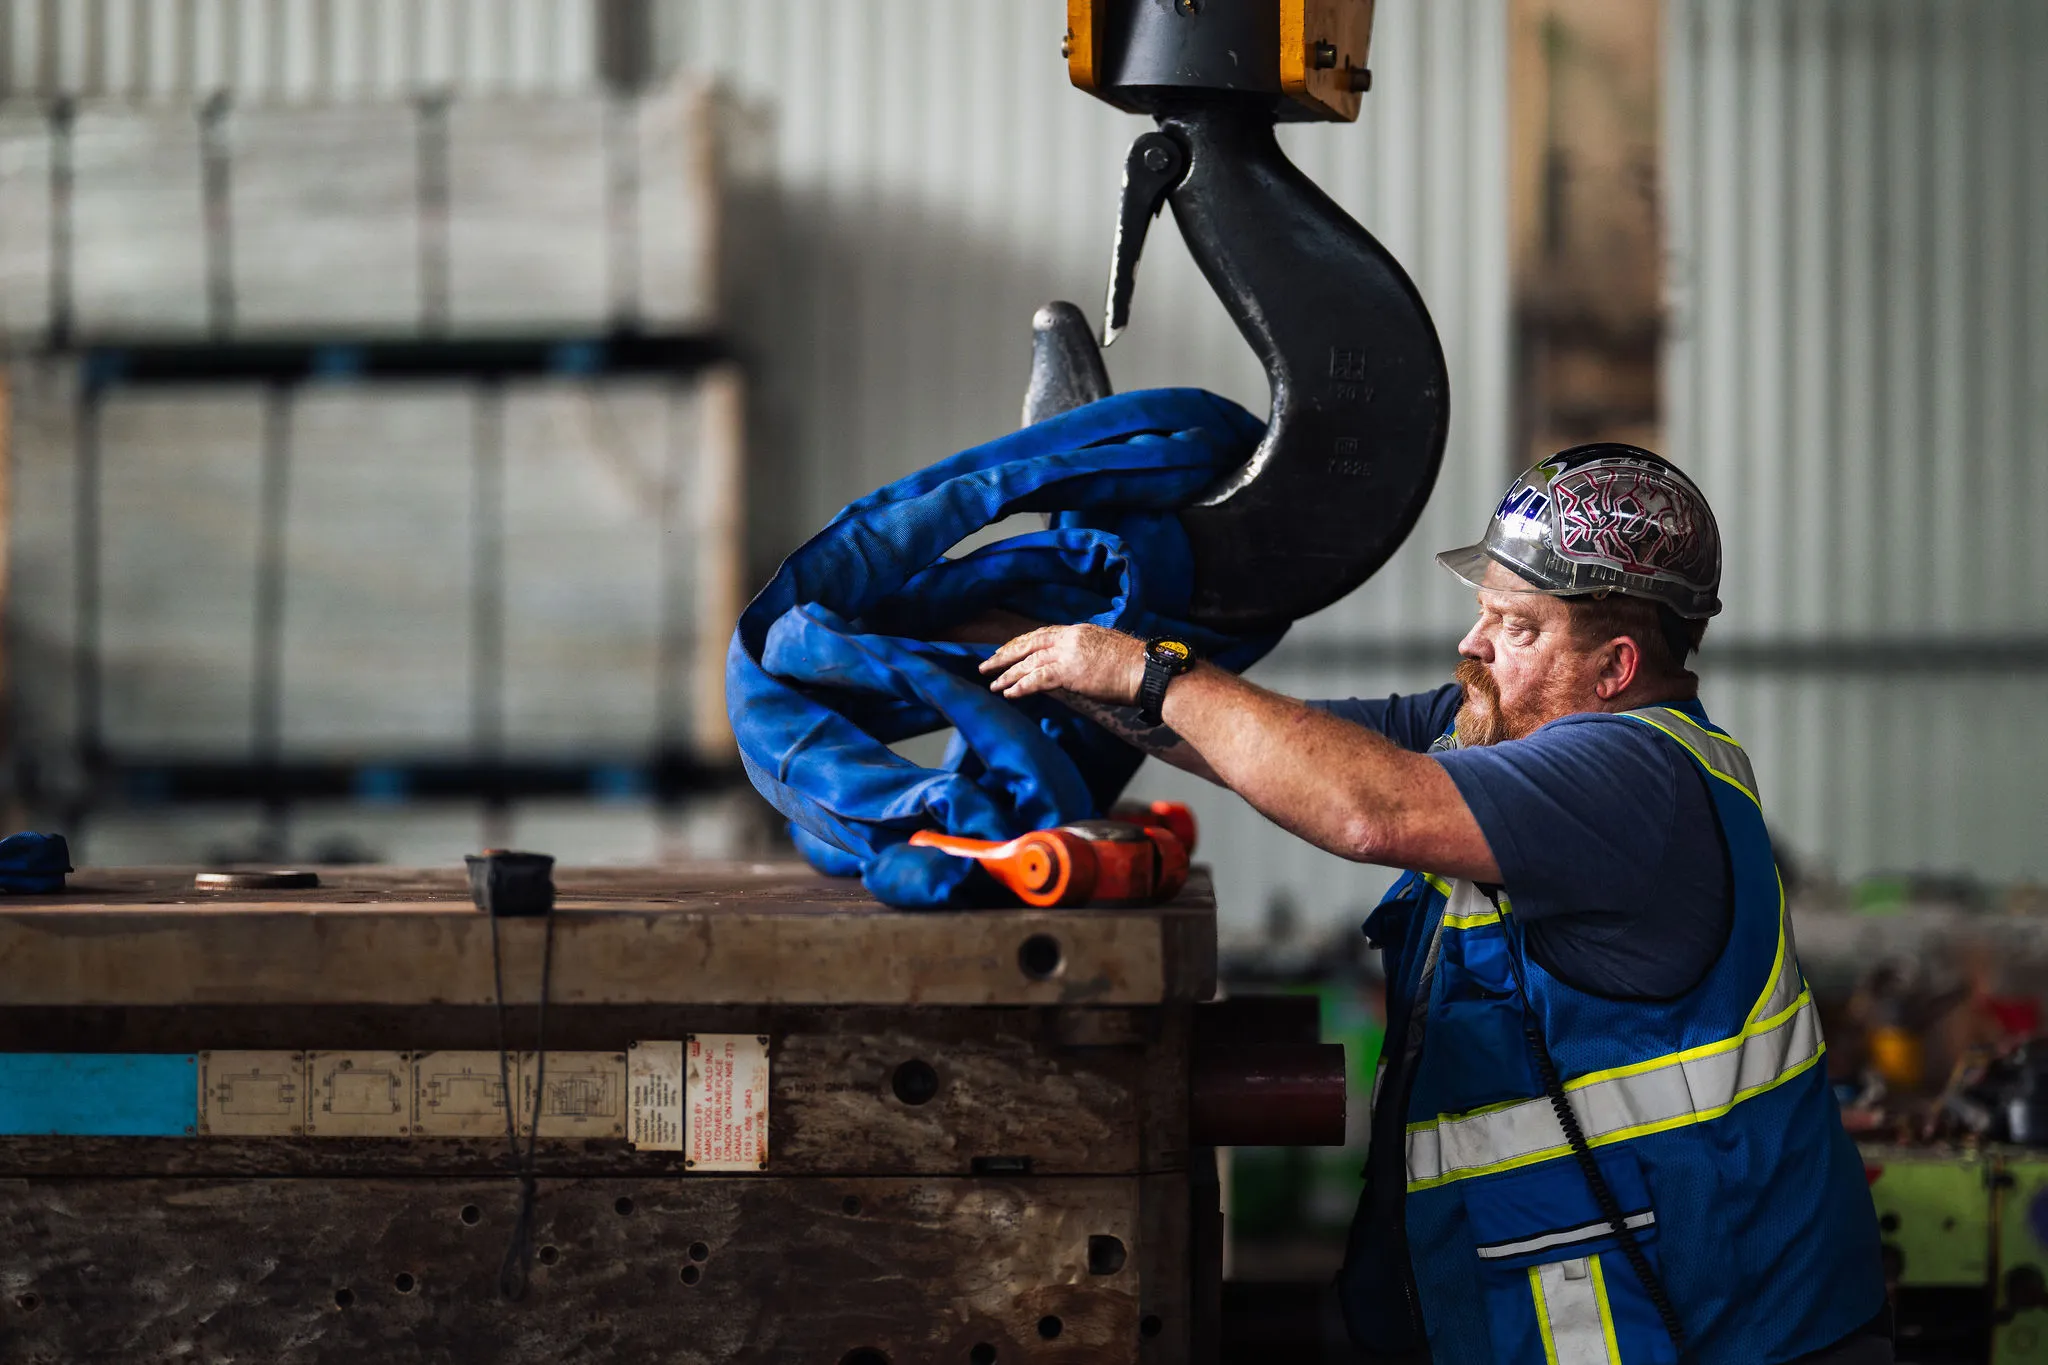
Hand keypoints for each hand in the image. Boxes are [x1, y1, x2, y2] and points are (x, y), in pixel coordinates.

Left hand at [980, 625, 1146, 704]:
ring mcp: (1068, 653)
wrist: (1148, 671)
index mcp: (1078, 631)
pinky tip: (1009, 693)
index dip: (1021, 643)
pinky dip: (1020, 686)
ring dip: (1008, 674)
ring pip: (1028, 662)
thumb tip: (1069, 668)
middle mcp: (1070, 638)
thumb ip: (1083, 655)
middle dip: (1005, 654)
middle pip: (1028, 643)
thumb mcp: (1104, 652)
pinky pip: (1037, 679)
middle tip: (987, 664)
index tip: (1007, 651)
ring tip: (993, 684)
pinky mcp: (1069, 671)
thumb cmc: (1134, 667)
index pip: (1042, 633)